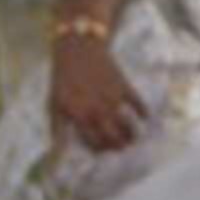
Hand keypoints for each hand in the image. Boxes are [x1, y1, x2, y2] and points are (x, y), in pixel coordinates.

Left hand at [49, 31, 148, 154]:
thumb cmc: (63, 77)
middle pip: (114, 138)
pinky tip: (145, 117)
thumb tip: (57, 150)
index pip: (95, 143)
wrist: (78, 48)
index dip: (100, 150)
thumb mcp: (54, 103)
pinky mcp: (123, 86)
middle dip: (118, 147)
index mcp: (81, 117)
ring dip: (132, 135)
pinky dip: (143, 112)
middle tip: (121, 148)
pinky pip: (138, 104)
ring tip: (132, 139)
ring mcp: (113, 99)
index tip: (103, 151)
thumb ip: (57, 128)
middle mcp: (98, 111)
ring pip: (128, 126)